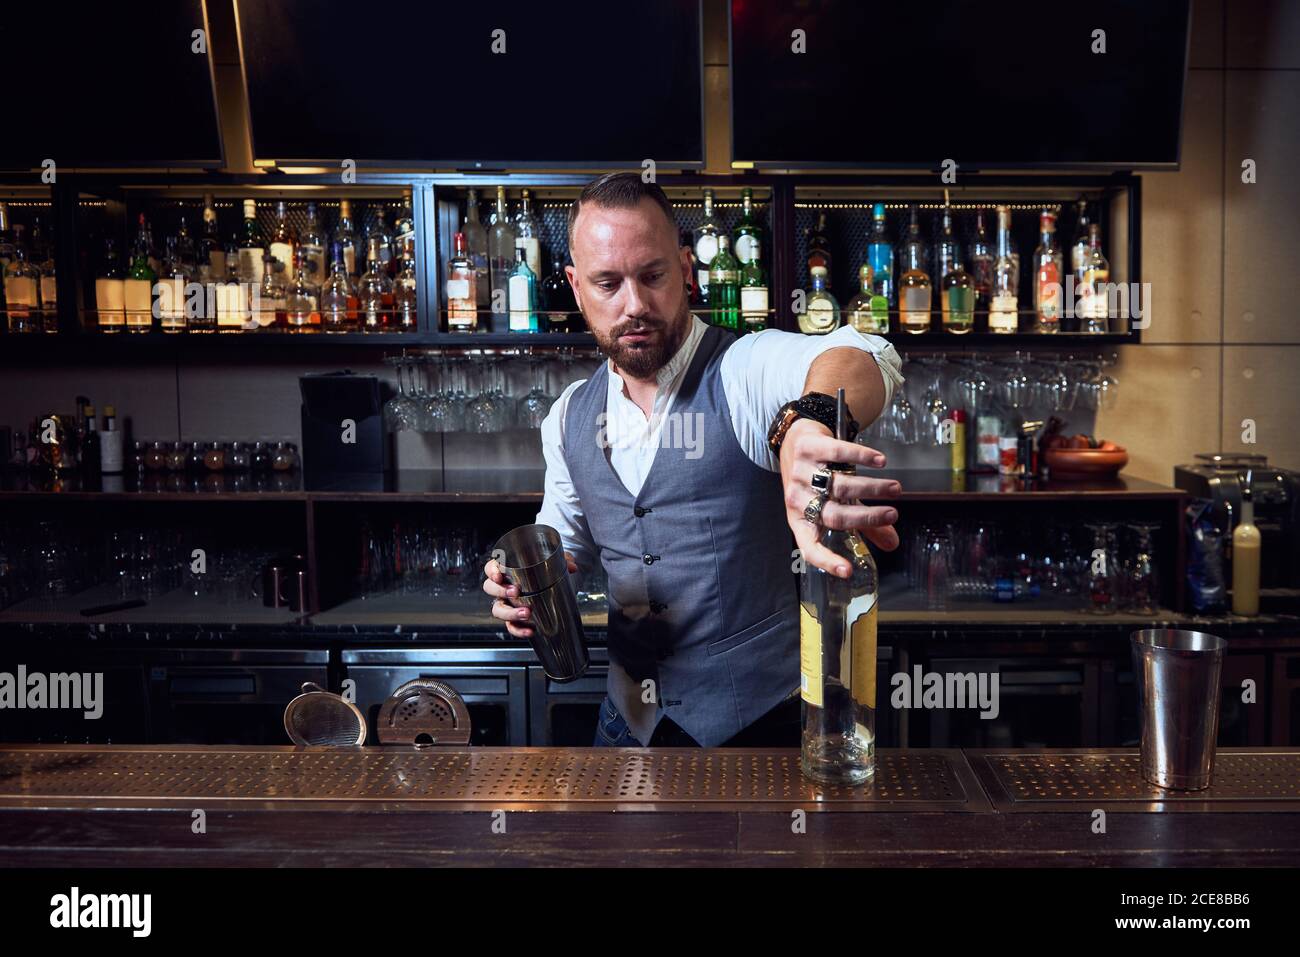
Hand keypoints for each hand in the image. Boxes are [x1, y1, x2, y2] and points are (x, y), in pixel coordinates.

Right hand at [483, 550, 578, 637]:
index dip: (492, 572)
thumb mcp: (556, 561)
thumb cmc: (548, 571)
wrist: (558, 588)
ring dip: (509, 613)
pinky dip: (518, 630)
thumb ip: (564, 560)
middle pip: (489, 588)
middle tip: (516, 592)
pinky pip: (511, 626)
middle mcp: (503, 586)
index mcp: (507, 569)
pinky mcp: (515, 618)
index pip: (491, 568)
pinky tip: (530, 630)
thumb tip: (572, 566)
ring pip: (497, 609)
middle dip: (500, 591)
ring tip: (526, 613)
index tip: (499, 576)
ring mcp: (507, 603)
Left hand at [780, 417, 901, 577]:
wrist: (794, 441)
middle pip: (834, 515)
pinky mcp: (809, 447)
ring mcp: (800, 473)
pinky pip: (839, 453)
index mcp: (800, 521)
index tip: (847, 570)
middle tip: (893, 514)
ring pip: (841, 485)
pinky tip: (880, 462)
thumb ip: (862, 526)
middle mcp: (797, 499)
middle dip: (867, 517)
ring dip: (873, 488)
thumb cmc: (815, 482)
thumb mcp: (832, 505)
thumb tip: (892, 544)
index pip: (809, 547)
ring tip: (895, 489)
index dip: (826, 560)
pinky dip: (863, 457)